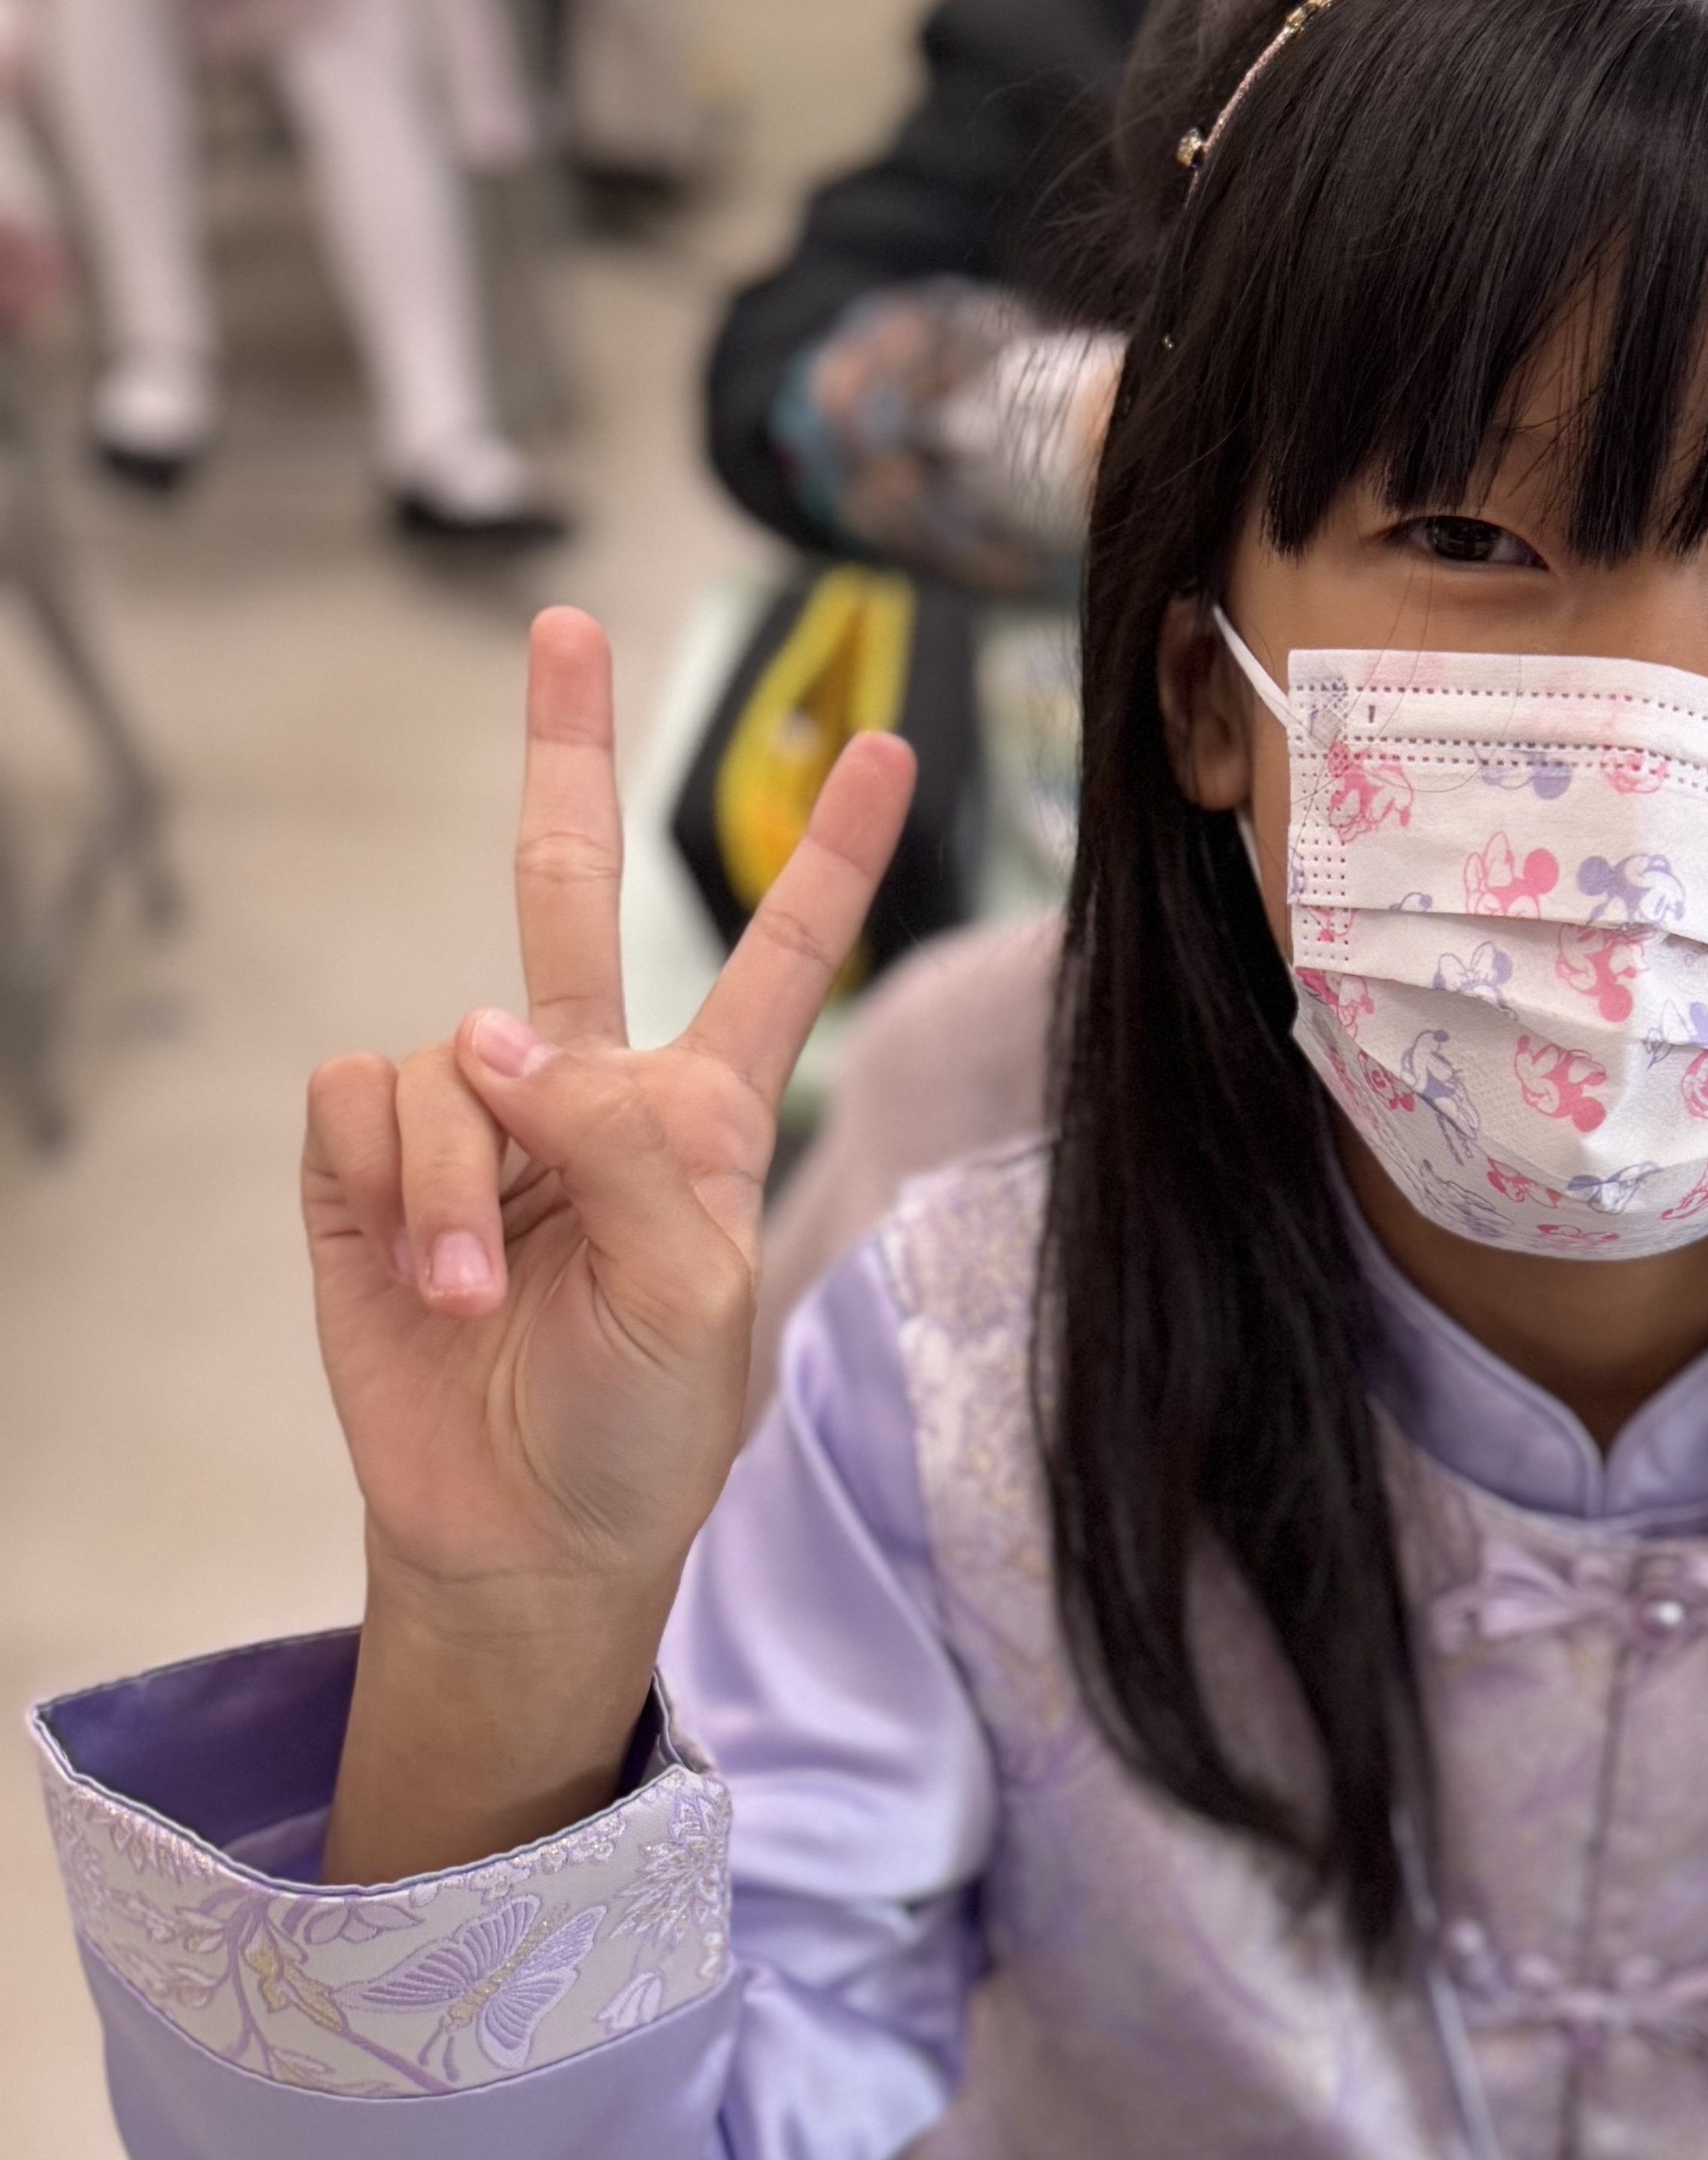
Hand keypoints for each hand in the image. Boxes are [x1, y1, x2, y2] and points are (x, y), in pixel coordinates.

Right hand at [307, 605, 913, 1880]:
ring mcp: (475, 1120)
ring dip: (462, 1180)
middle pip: (573, 891)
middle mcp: (588, 1093)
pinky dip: (397, 1186)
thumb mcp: (690, 1293)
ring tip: (485, 1292)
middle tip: (564, 630)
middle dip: (564, 758)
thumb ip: (617, 1145)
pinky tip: (430, 1274)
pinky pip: (364, 1097)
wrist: (526, 1529)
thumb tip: (491, 1037)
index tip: (891, 751)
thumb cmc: (640, 1428)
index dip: (831, 860)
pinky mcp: (369, 1162)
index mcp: (705, 1117)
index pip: (781, 962)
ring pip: (450, 1051)